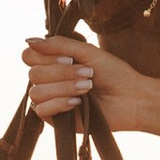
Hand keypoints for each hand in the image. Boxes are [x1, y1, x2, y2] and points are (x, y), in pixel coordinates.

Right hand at [23, 33, 156, 129]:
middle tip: (88, 74)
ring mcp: (51, 99)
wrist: (131, 99)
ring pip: (36, 92)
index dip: (45, 56)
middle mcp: (49, 80)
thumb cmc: (113, 74)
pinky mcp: (55, 119)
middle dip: (62, 73)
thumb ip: (59, 44)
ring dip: (64, 88)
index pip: (28, 56)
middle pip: (33, 74)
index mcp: (54, 62)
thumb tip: (29, 40)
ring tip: (87, 88)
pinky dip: (60, 103)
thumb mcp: (87, 52)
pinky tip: (77, 103)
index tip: (70, 58)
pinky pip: (41, 110)